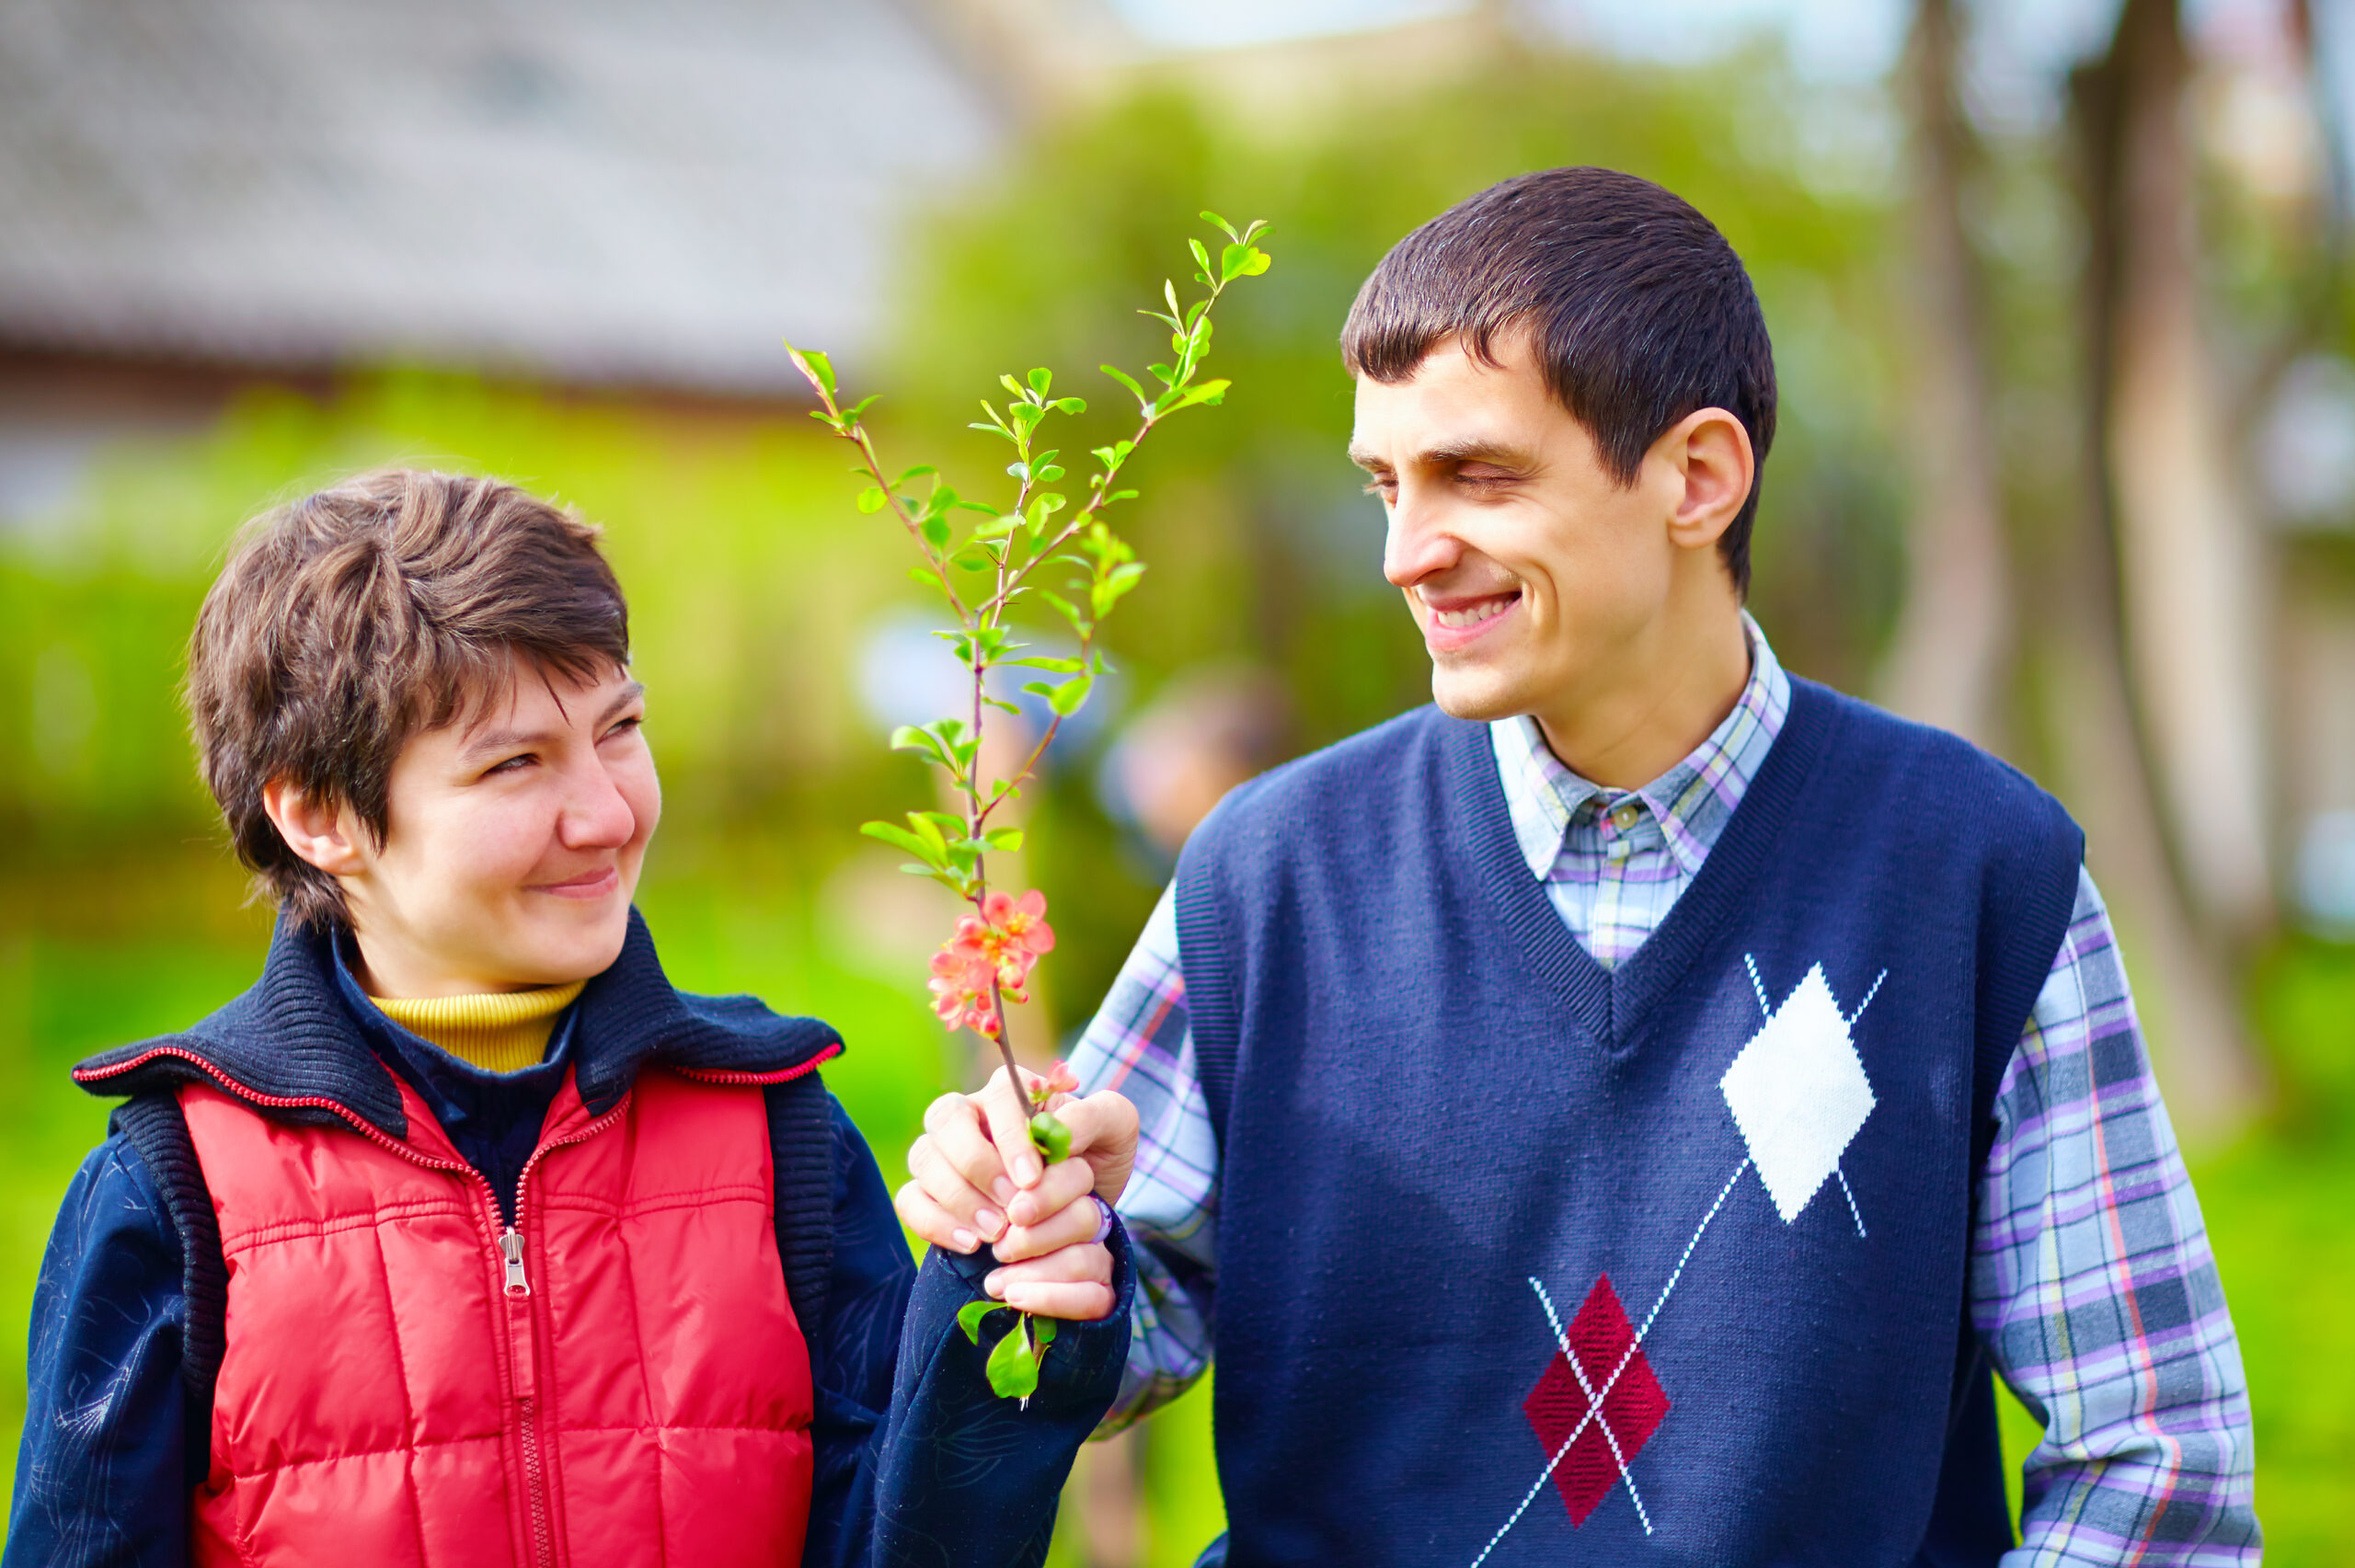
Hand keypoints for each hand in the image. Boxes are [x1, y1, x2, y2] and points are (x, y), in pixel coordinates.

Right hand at [896, 1067, 1137, 1315]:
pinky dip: (934, 1222)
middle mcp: (969, 1114)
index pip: (998, 1095)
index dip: (1009, 1136)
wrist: (1086, 1206)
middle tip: (1011, 1210)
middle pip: (945, 1119)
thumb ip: (1092, 1117)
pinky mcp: (928, 1194)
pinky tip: (970, 1244)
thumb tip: (1054, 1132)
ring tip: (996, 1233)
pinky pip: (909, 1200)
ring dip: (958, 1198)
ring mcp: (943, 1153)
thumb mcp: (1115, 1130)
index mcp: (1011, 1091)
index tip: (1031, 1179)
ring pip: (923, 1158)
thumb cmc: (1097, 1157)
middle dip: (977, 1167)